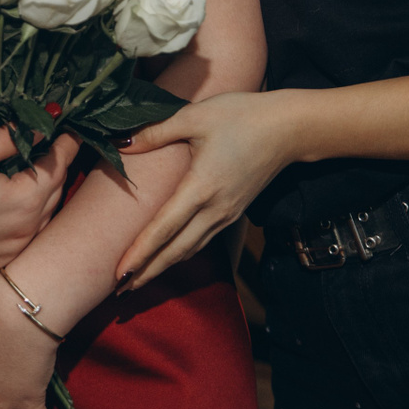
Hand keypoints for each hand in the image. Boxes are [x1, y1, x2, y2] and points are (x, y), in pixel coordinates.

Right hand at [0, 130, 78, 272]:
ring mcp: (15, 250)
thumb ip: (11, 138)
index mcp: (25, 200)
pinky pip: (27, 237)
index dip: (66, 146)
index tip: (70, 131)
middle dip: (57, 169)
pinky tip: (16, 208)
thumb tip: (40, 126)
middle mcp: (28, 230)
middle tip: (52, 149)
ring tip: (36, 176)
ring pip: (45, 218)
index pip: (58, 166)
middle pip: (56, 192)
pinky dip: (29, 220)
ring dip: (45, 196)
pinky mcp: (0, 262)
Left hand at [114, 90, 292, 292]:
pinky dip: (181, 253)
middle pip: (175, 251)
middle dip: (147, 272)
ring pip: (190, 249)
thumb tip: (120, 142)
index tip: (119, 273)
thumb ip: (155, 132)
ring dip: (163, 267)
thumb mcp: (195, 116)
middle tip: (119, 291)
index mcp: (201, 188)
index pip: (163, 229)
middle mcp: (215, 209)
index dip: (140, 253)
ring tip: (138, 280)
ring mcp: (227, 214)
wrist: (289, 128)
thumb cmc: (242, 116)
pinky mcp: (233, 211)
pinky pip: (202, 240)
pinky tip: (169, 256)